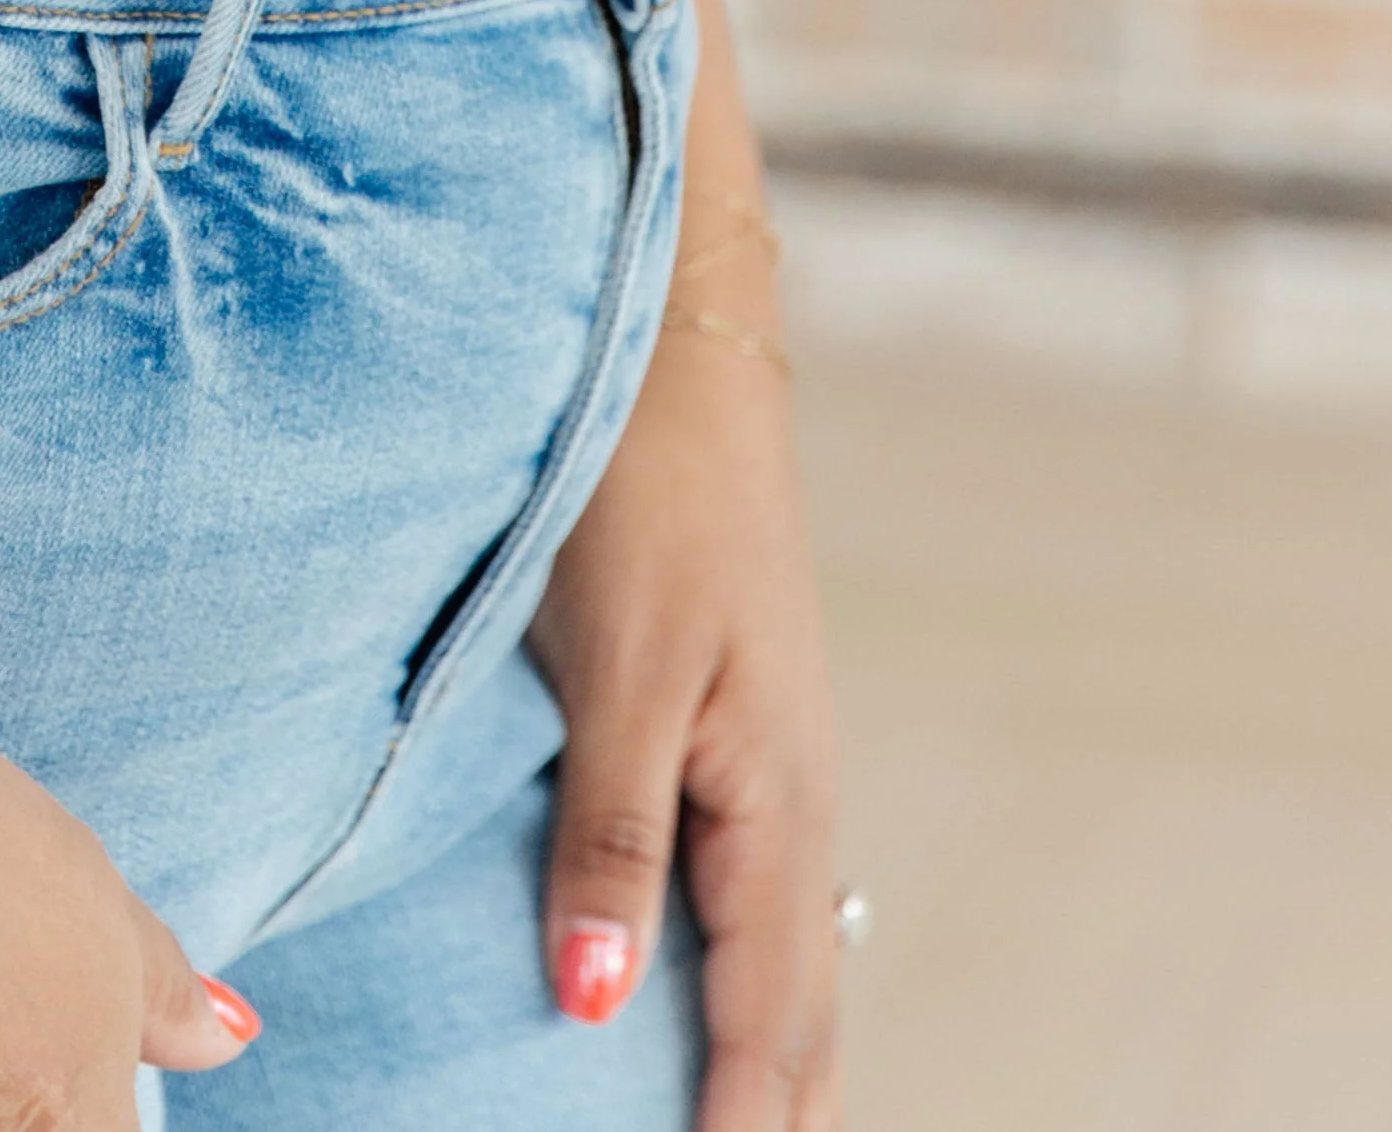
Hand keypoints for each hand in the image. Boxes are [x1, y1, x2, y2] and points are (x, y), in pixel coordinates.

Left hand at [524, 291, 842, 1129]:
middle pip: (801, 1003)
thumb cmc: (639, 488)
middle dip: (783, 1107)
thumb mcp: (618, 668)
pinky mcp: (734, 715)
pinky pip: (756, 884)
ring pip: (787, 948)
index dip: (740, 1119)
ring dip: (773, 1049)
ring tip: (745, 1122)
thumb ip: (609, 838)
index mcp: (773, 796)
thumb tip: (590, 1005)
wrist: (676, 337)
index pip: (767, 1013)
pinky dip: (749, 969)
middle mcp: (788, 791)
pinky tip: (705, 979)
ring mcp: (769, 754)